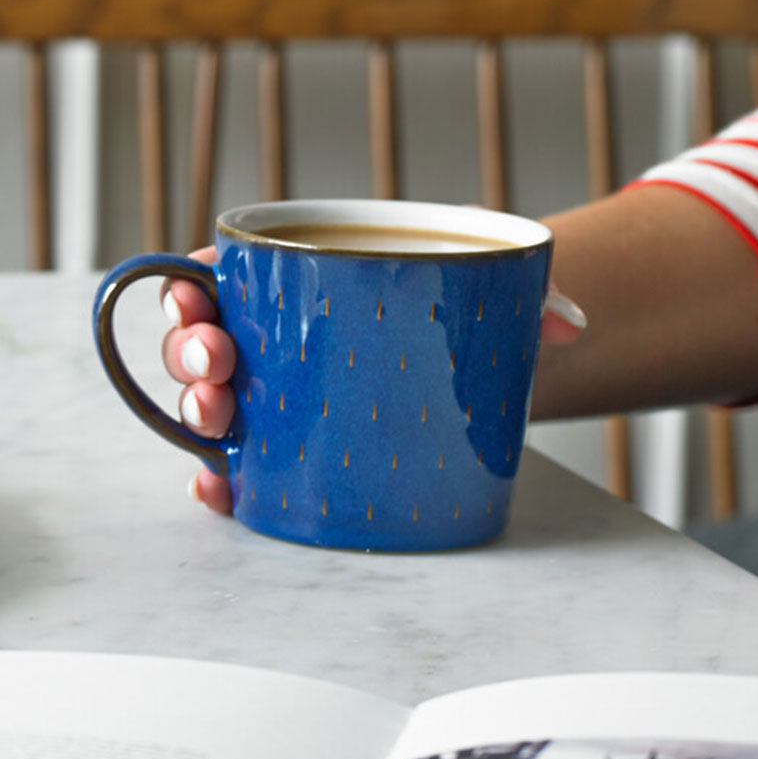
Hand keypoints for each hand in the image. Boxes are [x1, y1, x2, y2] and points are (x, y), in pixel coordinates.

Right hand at [161, 248, 586, 515]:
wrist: (483, 366)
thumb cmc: (461, 311)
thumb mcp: (489, 287)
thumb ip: (530, 293)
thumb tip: (568, 320)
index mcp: (297, 281)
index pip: (222, 272)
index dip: (191, 281)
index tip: (198, 289)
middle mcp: (272, 339)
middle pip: (200, 339)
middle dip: (189, 349)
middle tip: (216, 361)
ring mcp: (276, 399)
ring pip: (208, 402)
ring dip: (196, 410)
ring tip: (218, 419)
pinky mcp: (291, 452)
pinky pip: (238, 466)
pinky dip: (218, 480)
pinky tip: (220, 486)